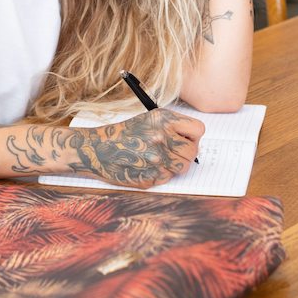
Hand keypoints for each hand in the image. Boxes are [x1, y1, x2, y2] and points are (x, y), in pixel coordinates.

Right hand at [64, 109, 204, 188]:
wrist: (99, 149)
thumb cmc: (125, 134)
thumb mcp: (149, 120)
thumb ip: (173, 127)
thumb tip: (195, 140)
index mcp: (163, 120)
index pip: (198, 129)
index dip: (193, 136)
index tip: (186, 139)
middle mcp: (162, 138)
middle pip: (192, 151)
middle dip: (186, 153)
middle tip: (173, 152)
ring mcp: (157, 159)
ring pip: (183, 167)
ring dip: (175, 166)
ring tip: (160, 159)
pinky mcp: (151, 177)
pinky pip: (168, 178)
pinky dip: (162, 174)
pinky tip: (147, 166)